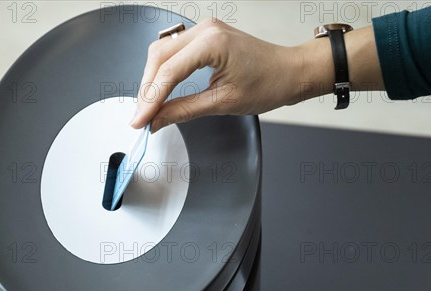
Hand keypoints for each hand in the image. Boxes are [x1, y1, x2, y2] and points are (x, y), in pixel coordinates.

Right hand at [130, 20, 382, 132]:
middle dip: (146, 89)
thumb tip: (157, 120)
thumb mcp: (223, 103)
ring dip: (152, 79)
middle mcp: (205, 30)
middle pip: (158, 57)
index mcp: (212, 43)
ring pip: (162, 51)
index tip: (139, 121)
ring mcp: (204, 30)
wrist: (291, 72)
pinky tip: (160, 90)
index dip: (149, 100)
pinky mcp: (206, 35)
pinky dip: (164, 71)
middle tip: (141, 117)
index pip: (168, 72)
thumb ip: (184, 111)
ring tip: (148, 107)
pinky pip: (174, 50)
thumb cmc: (269, 84)